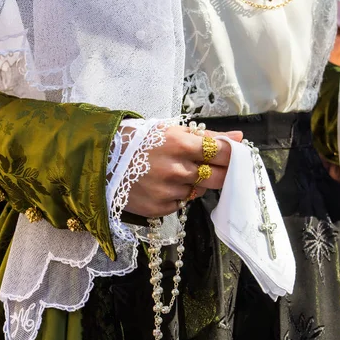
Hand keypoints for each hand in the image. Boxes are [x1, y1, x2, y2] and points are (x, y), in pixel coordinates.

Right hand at [125, 127, 242, 217]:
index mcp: (179, 144)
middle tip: (207, 166)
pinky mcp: (158, 208)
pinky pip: (180, 203)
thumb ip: (207, 136)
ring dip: (191, 183)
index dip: (231, 155)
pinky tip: (160, 184)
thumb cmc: (138, 141)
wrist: (101, 161)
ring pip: (197, 191)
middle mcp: (175, 170)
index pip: (222, 153)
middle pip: (217, 177)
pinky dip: (176, 195)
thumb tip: (239, 138)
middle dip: (218, 172)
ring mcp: (167, 191)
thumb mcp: (169, 130)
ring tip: (170, 172)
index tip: (232, 156)